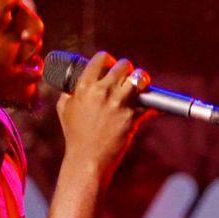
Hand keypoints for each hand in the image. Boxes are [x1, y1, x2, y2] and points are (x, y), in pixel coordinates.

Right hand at [55, 51, 153, 176]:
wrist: (87, 159)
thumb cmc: (75, 136)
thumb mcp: (64, 108)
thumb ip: (69, 92)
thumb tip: (74, 83)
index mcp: (84, 86)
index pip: (101, 58)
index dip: (109, 60)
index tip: (112, 67)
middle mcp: (103, 91)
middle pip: (124, 65)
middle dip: (128, 70)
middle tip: (128, 79)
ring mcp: (119, 103)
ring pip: (140, 78)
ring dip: (143, 81)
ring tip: (142, 88)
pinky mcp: (132, 116)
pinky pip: (151, 104)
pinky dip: (154, 106)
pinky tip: (154, 108)